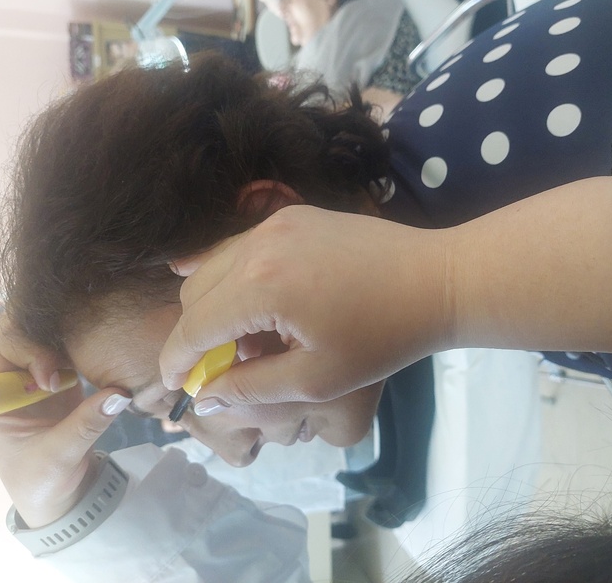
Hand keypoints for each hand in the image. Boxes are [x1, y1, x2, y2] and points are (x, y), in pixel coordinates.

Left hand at [0, 324, 130, 527]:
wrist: (58, 493)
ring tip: (95, 343)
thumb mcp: (60, 457)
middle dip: (50, 335)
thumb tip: (119, 394)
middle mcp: (7, 377)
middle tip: (81, 349)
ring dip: (69, 335)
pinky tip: (99, 348)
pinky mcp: (57, 376)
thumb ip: (86, 425)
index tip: (53, 383)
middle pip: (21, 331)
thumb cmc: (43, 481)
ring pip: (45, 333)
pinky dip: (82, 343)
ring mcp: (32, 374)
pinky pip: (65, 346)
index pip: (1, 349)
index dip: (29, 353)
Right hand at [159, 205, 449, 404]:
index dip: (177, 361)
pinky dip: (235, 276)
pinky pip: (243, 246)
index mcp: (260, 287)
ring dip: (215, 304)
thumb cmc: (383, 338)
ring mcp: (277, 222)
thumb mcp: (316, 379)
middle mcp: (258, 244)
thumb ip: (251, 389)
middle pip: (194, 292)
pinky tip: (249, 299)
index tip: (174, 387)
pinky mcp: (295, 214)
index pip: (193, 326)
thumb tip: (203, 397)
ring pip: (214, 264)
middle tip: (222, 368)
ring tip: (246, 339)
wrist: (438, 280)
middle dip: (196, 334)